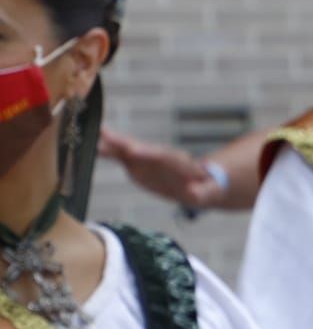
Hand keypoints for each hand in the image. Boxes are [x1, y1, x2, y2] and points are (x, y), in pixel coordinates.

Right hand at [97, 128, 225, 206]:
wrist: (198, 184)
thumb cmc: (205, 188)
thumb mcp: (208, 192)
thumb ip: (202, 193)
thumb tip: (196, 194)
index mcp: (178, 163)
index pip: (163, 156)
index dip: (148, 153)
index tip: (133, 150)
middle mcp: (159, 157)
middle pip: (140, 148)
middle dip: (123, 142)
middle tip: (103, 134)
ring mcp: (145, 158)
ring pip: (125, 148)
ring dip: (110, 143)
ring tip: (91, 135)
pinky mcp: (133, 163)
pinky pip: (117, 154)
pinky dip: (104, 149)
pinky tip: (88, 145)